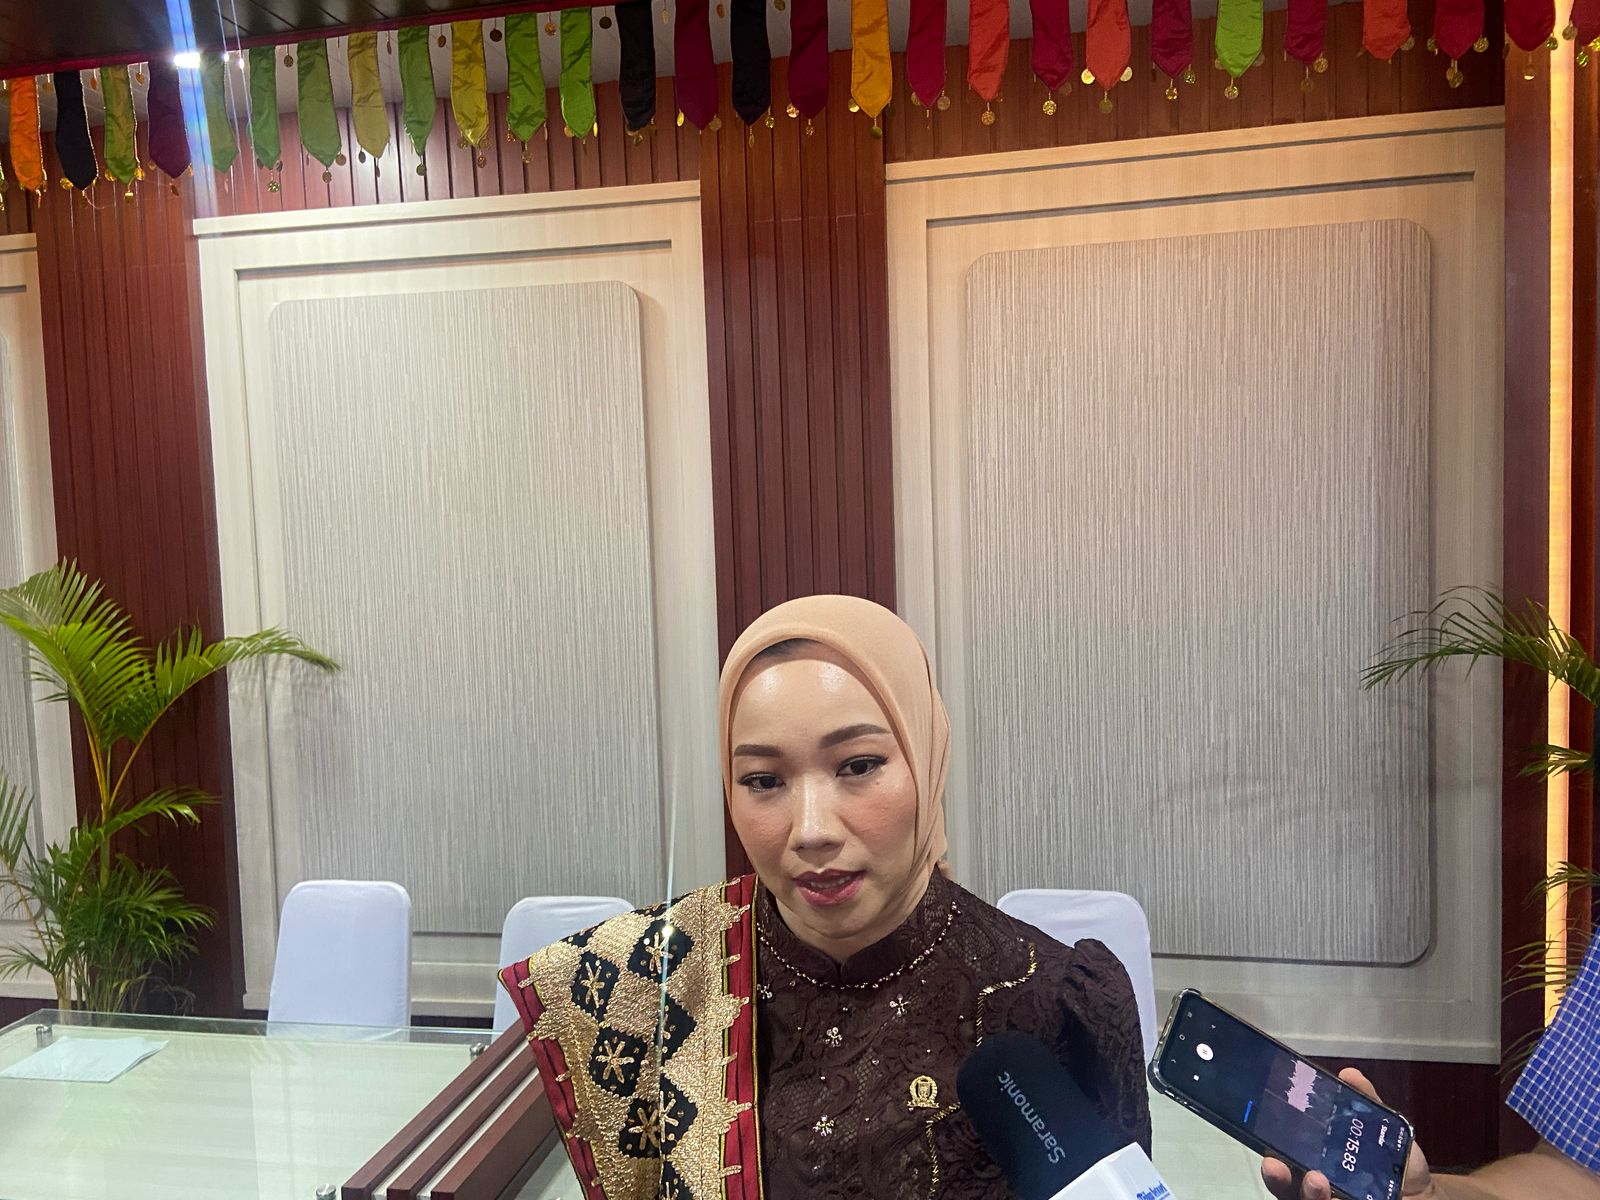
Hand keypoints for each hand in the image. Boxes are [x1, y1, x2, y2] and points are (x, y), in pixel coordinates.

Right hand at [1260, 1069, 1435, 1199]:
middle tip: (1278, 1167)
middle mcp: (1317, 1186)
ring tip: (1316, 1182)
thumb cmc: (1392, 1164)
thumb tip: (1350, 1075)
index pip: (1286, 1161)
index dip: (1274, 1160)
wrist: (1419, 1191)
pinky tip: (1341, 1197)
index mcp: (1315, 1161)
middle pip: (1287, 1188)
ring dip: (1307, 1194)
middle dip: (1279, 1178)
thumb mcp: (1379, 1128)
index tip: (1270, 1155)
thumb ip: (1365, 1102)